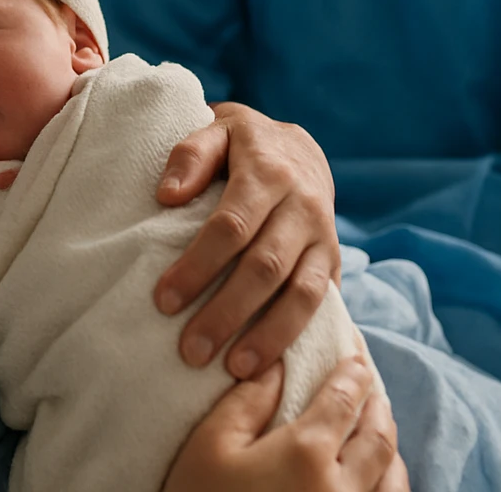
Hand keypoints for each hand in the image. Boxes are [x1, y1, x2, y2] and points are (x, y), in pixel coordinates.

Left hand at [155, 103, 340, 377]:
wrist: (299, 147)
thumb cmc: (242, 145)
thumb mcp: (216, 131)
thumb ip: (190, 155)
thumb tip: (167, 196)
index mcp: (268, 172)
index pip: (231, 226)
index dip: (198, 266)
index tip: (164, 300)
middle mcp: (303, 205)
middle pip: (265, 266)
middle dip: (227, 312)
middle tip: (190, 351)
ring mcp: (325, 235)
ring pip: (303, 293)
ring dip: (269, 335)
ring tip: (235, 370)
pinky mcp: (336, 260)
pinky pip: (324, 304)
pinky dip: (301, 336)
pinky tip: (275, 366)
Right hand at [163, 358, 405, 491]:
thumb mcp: (209, 447)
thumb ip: (247, 402)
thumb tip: (277, 367)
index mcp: (306, 454)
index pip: (343, 401)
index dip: (353, 374)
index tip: (357, 359)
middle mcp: (340, 489)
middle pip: (378, 438)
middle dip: (378, 407)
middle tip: (372, 390)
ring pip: (393, 478)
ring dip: (389, 447)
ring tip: (379, 430)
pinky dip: (390, 485)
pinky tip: (379, 478)